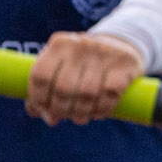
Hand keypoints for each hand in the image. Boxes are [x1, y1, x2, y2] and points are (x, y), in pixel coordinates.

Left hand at [24, 31, 146, 124]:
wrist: (121, 46)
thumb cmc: (82, 63)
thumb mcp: (61, 66)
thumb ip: (45, 86)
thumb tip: (35, 112)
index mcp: (59, 44)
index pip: (40, 75)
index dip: (38, 99)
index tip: (44, 110)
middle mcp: (80, 45)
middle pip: (63, 88)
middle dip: (61, 110)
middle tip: (63, 116)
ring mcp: (104, 53)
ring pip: (87, 93)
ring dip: (80, 113)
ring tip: (80, 118)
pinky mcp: (125, 63)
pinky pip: (109, 94)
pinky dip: (101, 109)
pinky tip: (98, 113)